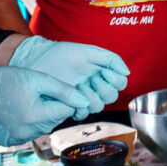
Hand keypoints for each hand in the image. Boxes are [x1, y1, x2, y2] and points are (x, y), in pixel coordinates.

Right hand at [0, 63, 88, 145]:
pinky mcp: (8, 141)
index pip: (66, 110)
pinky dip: (28, 123)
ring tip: (26, 101)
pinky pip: (28, 133)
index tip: (51, 90)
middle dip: (52, 107)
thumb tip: (85, 101)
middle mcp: (27, 132)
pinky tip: (18, 111)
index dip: (63, 99)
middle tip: (37, 94)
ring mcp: (17, 139)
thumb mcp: (38, 79)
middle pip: (55, 120)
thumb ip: (64, 90)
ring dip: (41, 116)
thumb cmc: (7, 80)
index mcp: (36, 117)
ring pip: (43, 127)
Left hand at [10, 37, 129, 119]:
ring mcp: (83, 97)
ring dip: (89, 97)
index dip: (114, 80)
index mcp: (102, 73)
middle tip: (88, 79)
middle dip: (101, 88)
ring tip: (78, 87)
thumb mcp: (89, 52)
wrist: (39, 62)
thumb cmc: (62, 54)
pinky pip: (83, 113)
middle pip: (111, 96)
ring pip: (98, 106)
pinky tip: (72, 99)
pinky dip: (79, 108)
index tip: (101, 71)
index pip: (120, 83)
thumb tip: (127, 72)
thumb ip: (110, 59)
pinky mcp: (71, 106)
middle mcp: (95, 86)